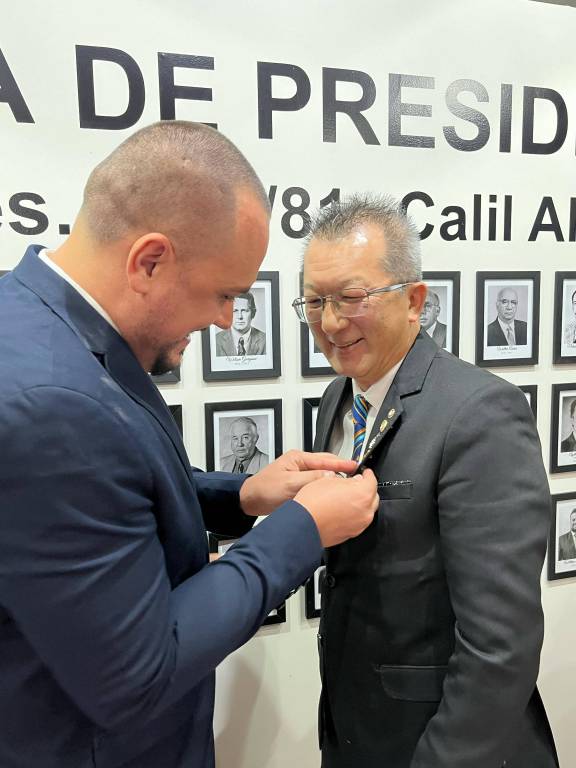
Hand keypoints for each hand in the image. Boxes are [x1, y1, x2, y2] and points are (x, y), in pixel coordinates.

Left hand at [239, 449, 357, 516]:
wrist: (249, 501)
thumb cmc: (264, 490)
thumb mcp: (290, 484)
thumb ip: (311, 479)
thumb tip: (331, 475)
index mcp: (298, 458)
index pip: (326, 459)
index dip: (342, 463)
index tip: (356, 467)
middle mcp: (300, 464)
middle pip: (327, 465)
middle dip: (341, 470)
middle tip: (357, 478)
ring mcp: (300, 474)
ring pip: (323, 475)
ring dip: (333, 480)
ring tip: (347, 486)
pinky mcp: (298, 485)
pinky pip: (316, 484)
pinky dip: (325, 488)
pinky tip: (331, 494)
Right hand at [294, 469, 377, 547]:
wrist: (303, 525)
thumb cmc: (313, 504)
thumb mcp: (329, 480)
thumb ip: (346, 480)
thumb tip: (352, 481)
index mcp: (362, 494)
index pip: (372, 480)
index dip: (367, 474)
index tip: (364, 473)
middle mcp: (365, 511)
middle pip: (372, 496)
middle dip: (365, 489)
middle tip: (354, 484)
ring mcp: (360, 524)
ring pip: (366, 510)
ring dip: (360, 502)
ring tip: (345, 498)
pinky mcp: (353, 533)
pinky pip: (358, 520)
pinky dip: (354, 514)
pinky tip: (341, 510)